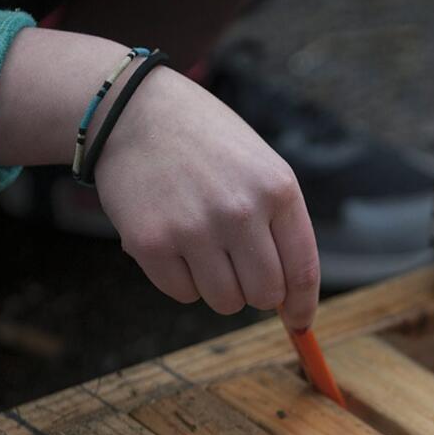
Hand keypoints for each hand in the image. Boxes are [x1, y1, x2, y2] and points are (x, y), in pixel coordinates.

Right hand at [96, 66, 319, 328]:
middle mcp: (239, 211)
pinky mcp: (151, 244)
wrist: (131, 111)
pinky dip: (182, 280)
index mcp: (276, 188)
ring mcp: (194, 229)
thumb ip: (279, 224)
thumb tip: (290, 299)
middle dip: (256, 294)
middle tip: (240, 271)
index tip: (299, 323)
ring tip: (203, 248)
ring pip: (225, 302)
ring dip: (218, 288)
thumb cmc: (204, 143)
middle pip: (265, 295)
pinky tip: (174, 243)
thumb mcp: (259, 166)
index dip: (302, 306)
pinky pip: (183, 294)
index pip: (302, 270)